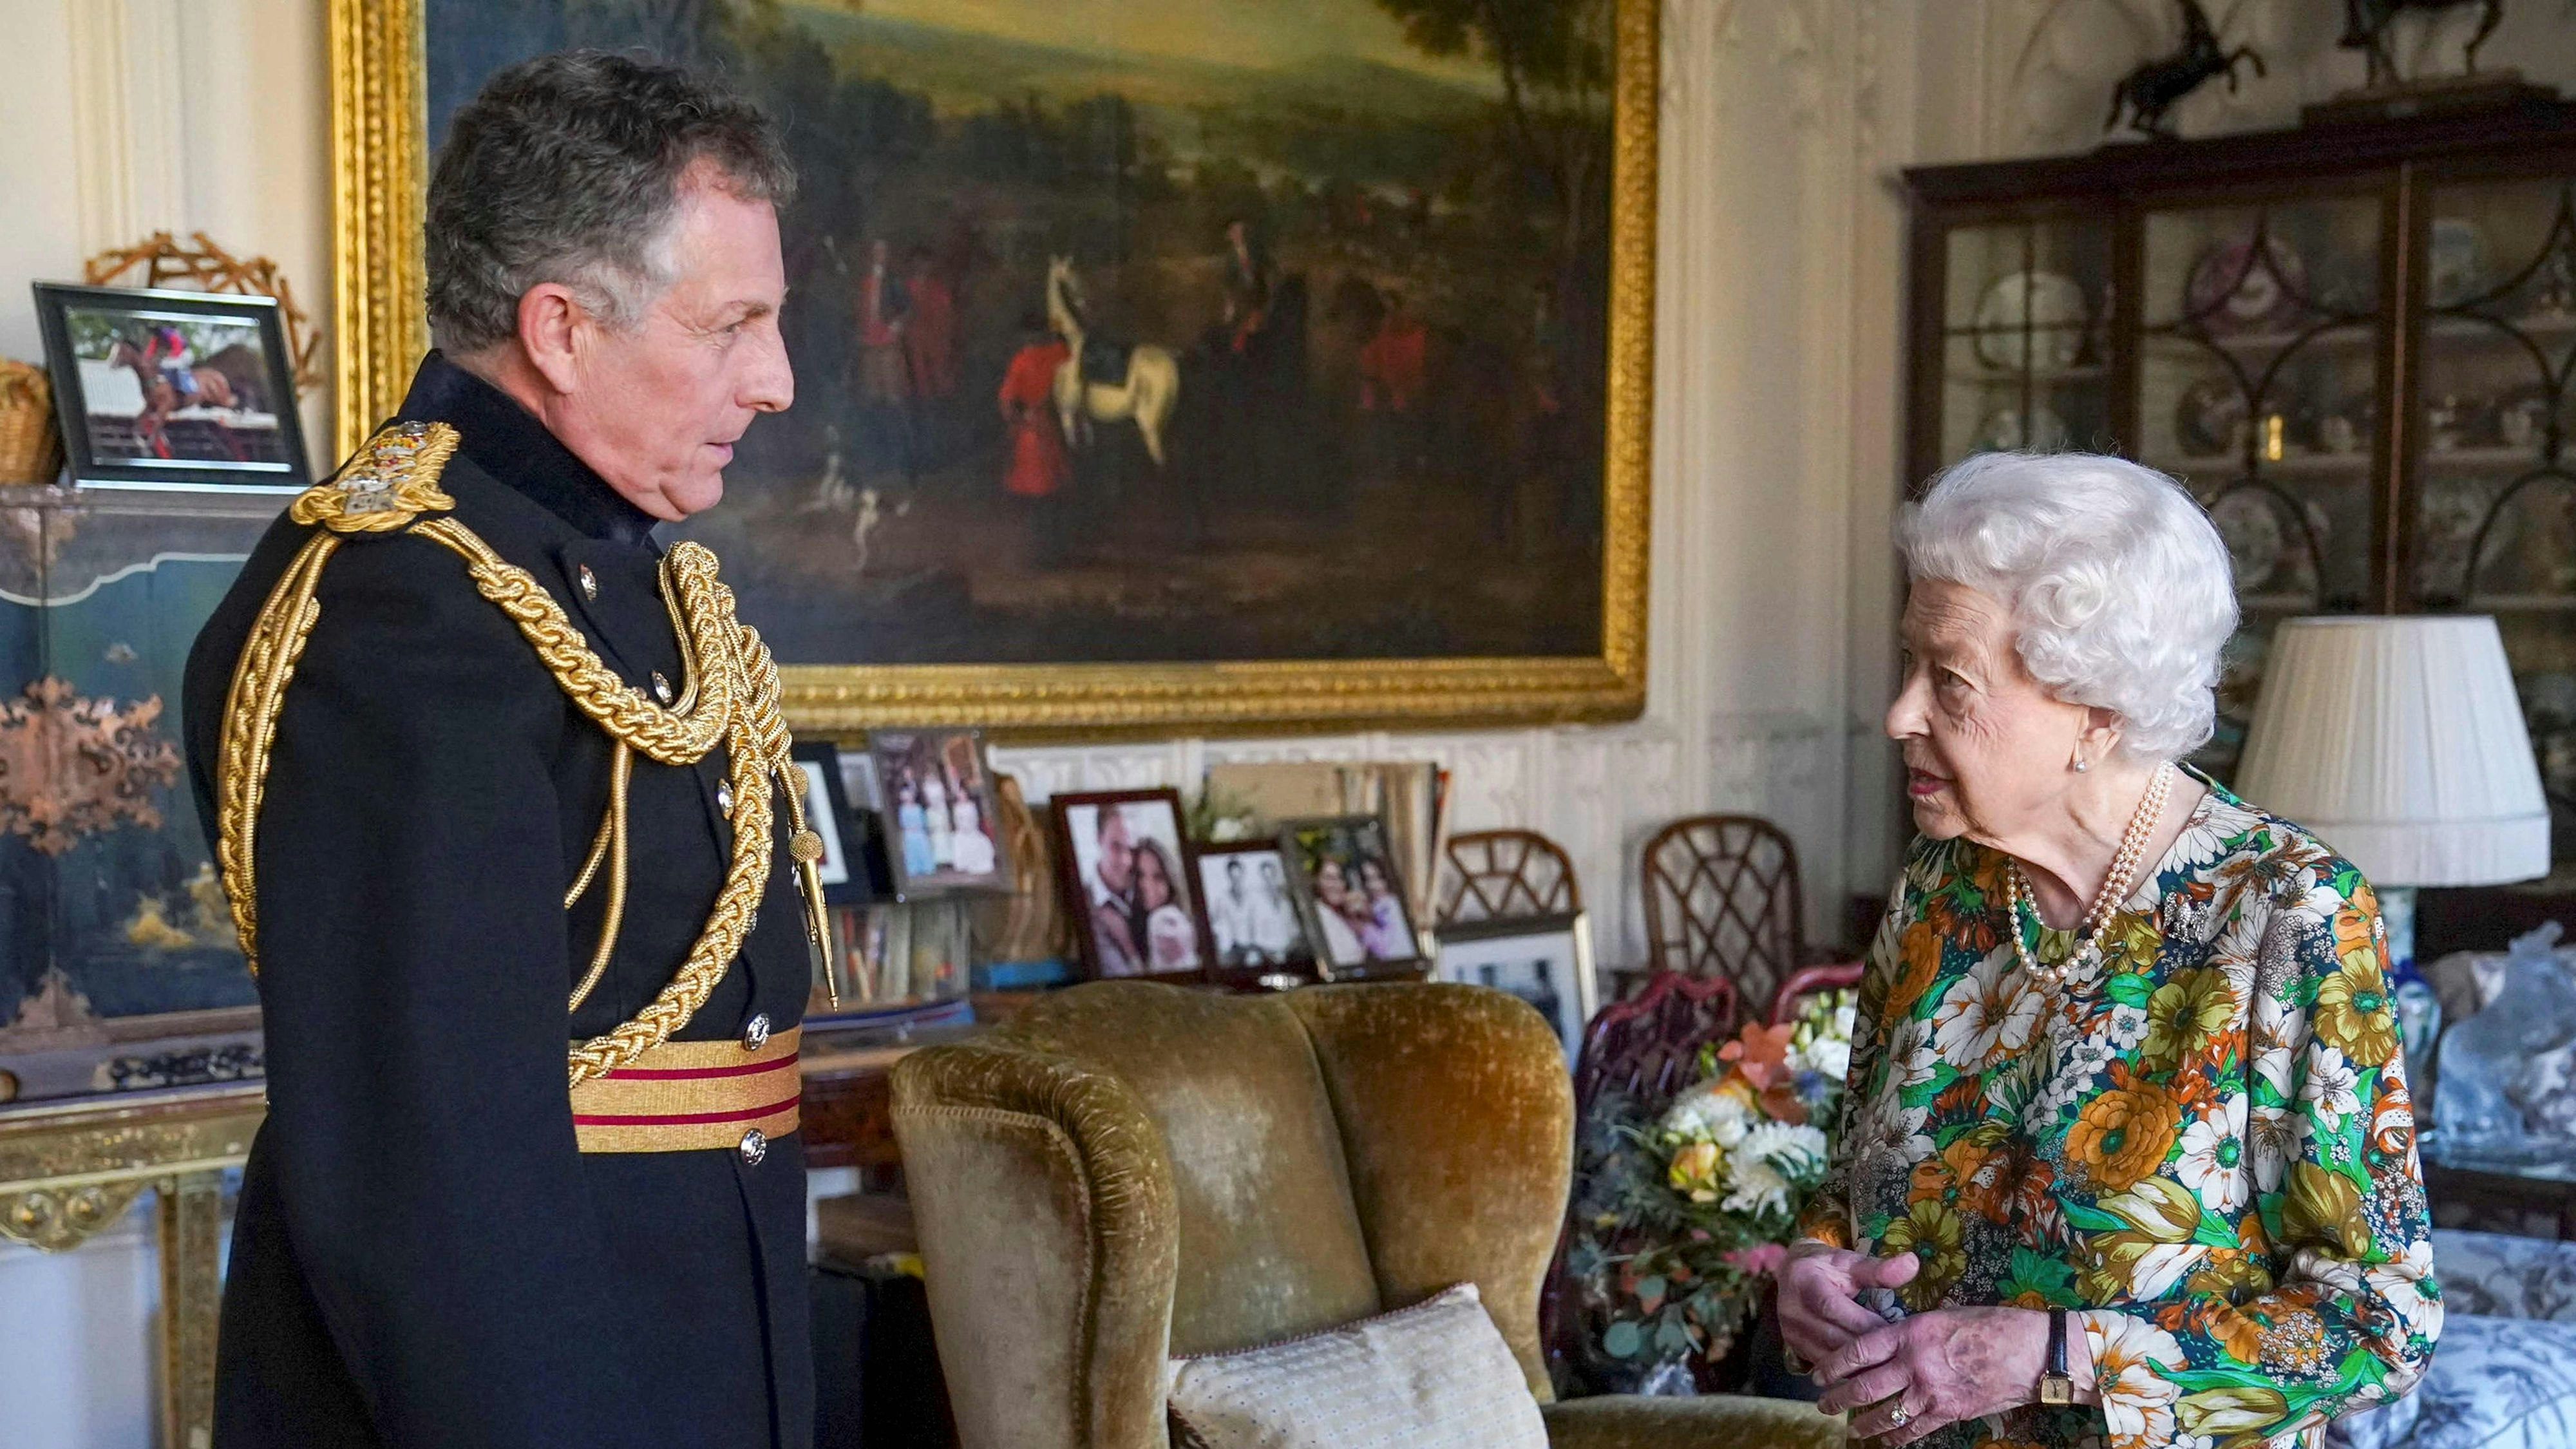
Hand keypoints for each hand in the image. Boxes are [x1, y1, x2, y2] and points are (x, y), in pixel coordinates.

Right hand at [1774, 1244, 1916, 1369]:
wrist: (1791, 1272)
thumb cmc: (1827, 1266)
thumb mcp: (1850, 1261)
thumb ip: (1879, 1268)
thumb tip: (1912, 1264)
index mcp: (1804, 1281)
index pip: (1835, 1308)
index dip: (1866, 1323)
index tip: (1896, 1332)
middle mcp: (1792, 1309)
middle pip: (1833, 1338)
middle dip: (1867, 1349)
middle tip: (1898, 1356)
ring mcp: (1790, 1332)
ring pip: (1829, 1358)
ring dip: (1858, 1366)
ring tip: (1887, 1368)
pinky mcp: (1794, 1347)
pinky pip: (1824, 1365)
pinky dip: (1847, 1370)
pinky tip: (1869, 1372)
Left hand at [1814, 1306, 2047, 1445]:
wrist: (2030, 1352)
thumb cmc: (1989, 1326)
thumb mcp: (1942, 1317)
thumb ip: (1911, 1332)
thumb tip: (1887, 1343)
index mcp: (1911, 1332)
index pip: (1858, 1350)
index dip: (1833, 1364)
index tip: (1818, 1372)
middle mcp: (1915, 1363)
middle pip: (1864, 1386)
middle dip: (1838, 1397)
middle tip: (1823, 1403)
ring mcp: (1931, 1391)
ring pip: (1885, 1413)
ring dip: (1863, 1423)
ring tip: (1849, 1427)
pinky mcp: (1948, 1412)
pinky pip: (1913, 1431)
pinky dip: (1895, 1438)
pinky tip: (1884, 1442)